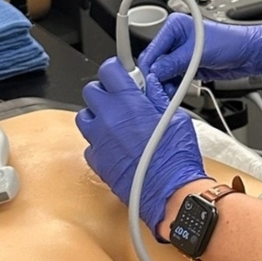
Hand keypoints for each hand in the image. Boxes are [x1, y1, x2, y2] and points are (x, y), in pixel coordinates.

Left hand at [75, 57, 207, 233]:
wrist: (168, 192)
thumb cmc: (175, 158)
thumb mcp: (176, 117)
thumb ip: (158, 98)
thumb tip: (152, 87)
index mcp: (128, 102)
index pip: (109, 70)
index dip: (116, 68)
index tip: (122, 72)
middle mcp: (108, 118)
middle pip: (91, 90)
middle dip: (106, 90)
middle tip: (122, 97)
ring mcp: (98, 140)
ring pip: (84, 116)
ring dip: (98, 114)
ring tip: (116, 120)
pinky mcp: (96, 161)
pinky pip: (89, 143)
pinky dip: (99, 140)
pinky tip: (115, 144)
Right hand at [136, 13, 261, 85]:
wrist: (250, 54)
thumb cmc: (231, 42)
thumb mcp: (197, 53)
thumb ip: (173, 64)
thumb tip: (154, 73)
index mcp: (175, 27)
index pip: (152, 49)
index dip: (147, 67)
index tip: (144, 83)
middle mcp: (176, 39)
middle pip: (156, 63)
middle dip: (156, 79)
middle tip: (155, 93)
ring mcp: (182, 54)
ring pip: (164, 74)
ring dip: (165, 85)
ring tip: (167, 96)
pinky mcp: (189, 66)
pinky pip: (175, 79)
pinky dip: (174, 87)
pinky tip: (175, 94)